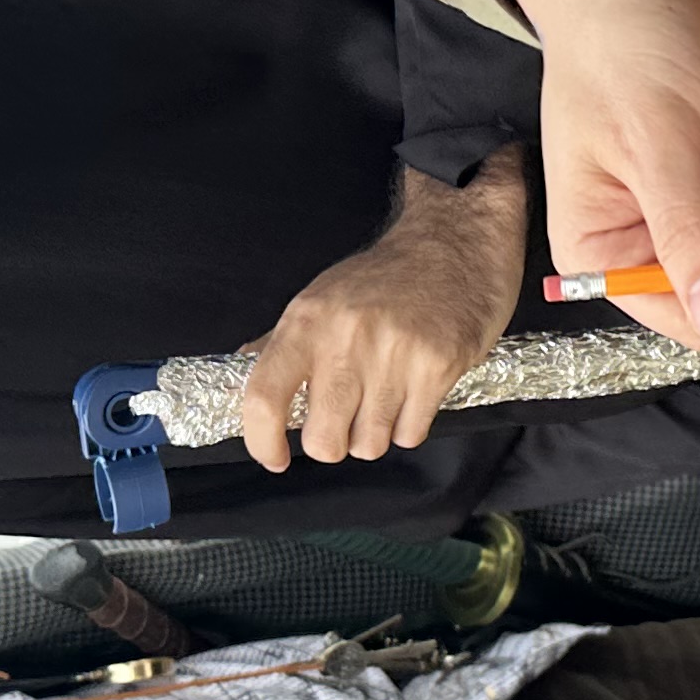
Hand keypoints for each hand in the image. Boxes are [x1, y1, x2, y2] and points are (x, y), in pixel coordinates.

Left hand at [241, 153, 529, 469]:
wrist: (456, 242)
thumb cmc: (387, 275)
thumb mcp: (323, 296)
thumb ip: (281, 341)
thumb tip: (243, 371)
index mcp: (307, 321)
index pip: (264, 397)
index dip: (262, 441)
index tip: (273, 457)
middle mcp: (345, 339)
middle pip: (323, 440)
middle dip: (334, 443)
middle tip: (346, 420)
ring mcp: (393, 355)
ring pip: (370, 444)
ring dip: (376, 433)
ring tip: (386, 397)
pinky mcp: (437, 367)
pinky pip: (411, 435)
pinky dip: (411, 425)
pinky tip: (415, 392)